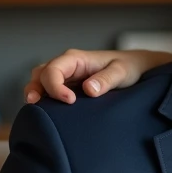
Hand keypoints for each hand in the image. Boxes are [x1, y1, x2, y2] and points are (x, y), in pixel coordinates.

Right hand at [23, 49, 171, 104]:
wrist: (136, 68)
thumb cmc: (128, 67)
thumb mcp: (121, 72)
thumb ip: (106, 79)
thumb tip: (89, 89)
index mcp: (76, 59)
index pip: (53, 70)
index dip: (54, 86)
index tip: (69, 101)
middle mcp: (67, 66)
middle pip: (40, 75)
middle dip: (35, 90)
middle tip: (37, 108)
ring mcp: (66, 77)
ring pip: (40, 83)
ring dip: (36, 95)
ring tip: (36, 112)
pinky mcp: (68, 87)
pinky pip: (49, 91)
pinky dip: (45, 101)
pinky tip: (47, 114)